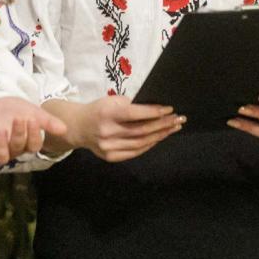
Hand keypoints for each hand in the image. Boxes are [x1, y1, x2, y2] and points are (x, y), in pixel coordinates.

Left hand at [0, 96, 67, 166]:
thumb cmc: (15, 109)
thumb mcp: (32, 112)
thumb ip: (47, 121)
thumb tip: (65, 129)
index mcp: (27, 141)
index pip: (34, 145)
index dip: (34, 135)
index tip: (33, 120)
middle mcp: (13, 148)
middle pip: (18, 148)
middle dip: (19, 134)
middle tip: (18, 119)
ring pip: (2, 158)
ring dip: (3, 146)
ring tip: (1, 131)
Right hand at [45, 95, 182, 162]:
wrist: (79, 127)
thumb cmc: (99, 110)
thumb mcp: (111, 101)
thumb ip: (131, 106)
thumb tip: (156, 110)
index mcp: (107, 113)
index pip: (135, 114)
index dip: (154, 112)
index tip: (170, 109)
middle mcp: (107, 132)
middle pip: (141, 130)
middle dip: (162, 125)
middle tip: (178, 119)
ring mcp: (108, 147)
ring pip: (140, 143)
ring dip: (160, 135)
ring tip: (173, 128)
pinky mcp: (111, 157)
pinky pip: (135, 152)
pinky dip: (149, 145)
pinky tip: (159, 138)